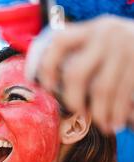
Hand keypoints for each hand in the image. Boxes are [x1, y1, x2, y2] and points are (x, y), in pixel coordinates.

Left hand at [35, 16, 133, 132]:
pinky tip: (113, 124)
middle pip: (76, 73)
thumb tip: (45, 83)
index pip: (60, 43)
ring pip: (101, 89)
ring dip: (97, 113)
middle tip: (75, 111)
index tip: (45, 86)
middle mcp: (106, 36)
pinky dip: (116, 113)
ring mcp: (124, 50)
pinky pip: (122, 94)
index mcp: (89, 30)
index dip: (47, 66)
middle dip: (72, 99)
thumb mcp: (97, 42)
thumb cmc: (114, 49)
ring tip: (99, 125)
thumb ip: (77, 54)